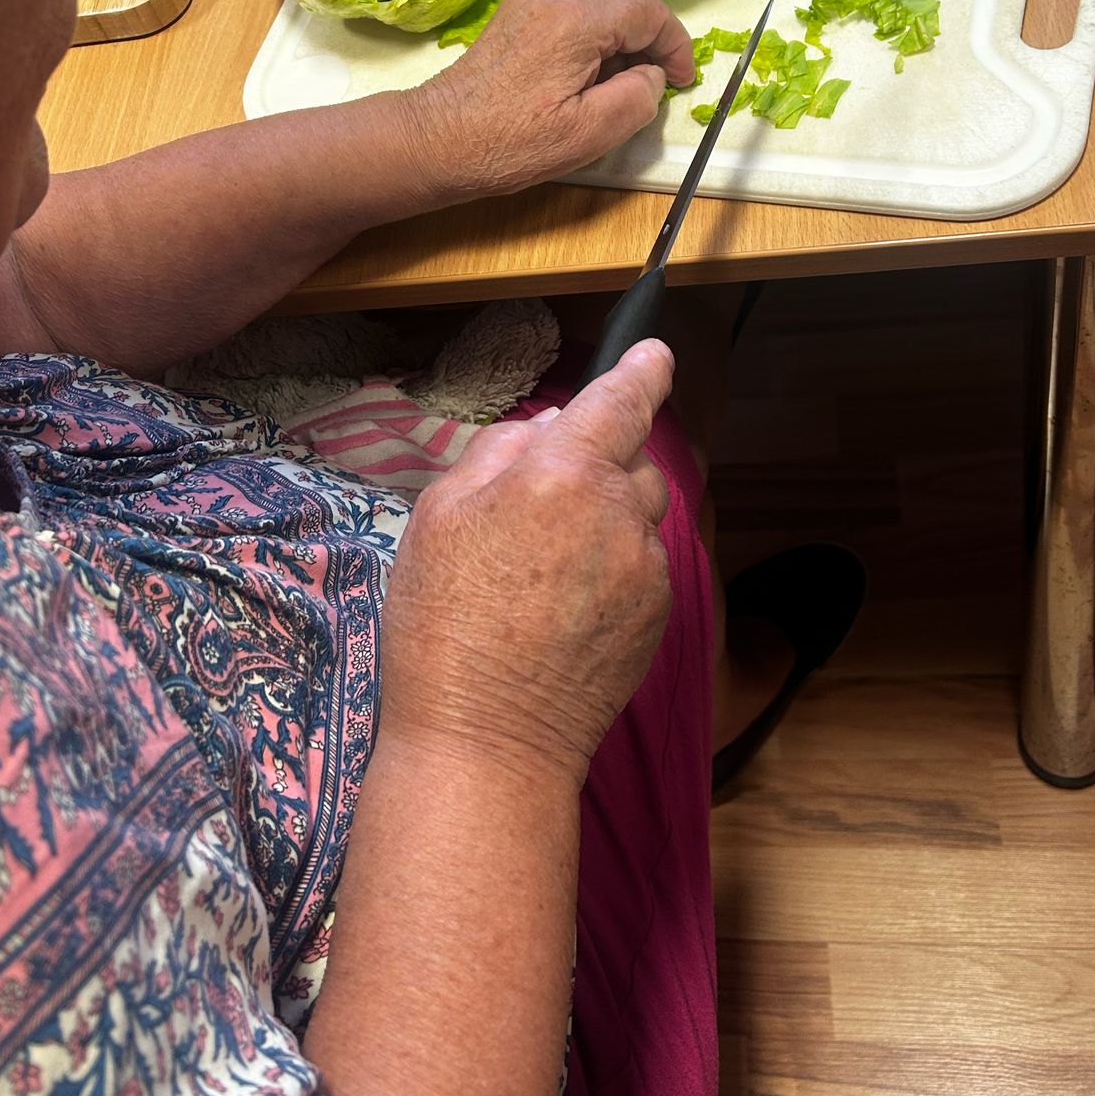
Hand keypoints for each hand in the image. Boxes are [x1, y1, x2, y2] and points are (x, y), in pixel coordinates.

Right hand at [381, 340, 675, 781]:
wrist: (488, 743)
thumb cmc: (442, 627)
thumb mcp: (436, 517)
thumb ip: (495, 454)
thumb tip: (543, 430)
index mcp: (562, 474)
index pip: (620, 401)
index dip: (641, 370)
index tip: (655, 352)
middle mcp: (619, 513)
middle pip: (634, 460)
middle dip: (600, 465)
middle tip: (538, 507)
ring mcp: (646, 570)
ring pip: (641, 516)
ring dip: (609, 518)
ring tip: (547, 567)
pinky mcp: (658, 619)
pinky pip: (643, 567)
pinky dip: (615, 568)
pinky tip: (565, 608)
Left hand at [406, 0, 695, 201]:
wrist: (437, 141)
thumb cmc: (510, 143)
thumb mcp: (589, 133)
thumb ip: (637, 98)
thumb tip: (650, 75)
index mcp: (576, 20)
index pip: (648, 10)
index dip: (675, 43)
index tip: (682, 80)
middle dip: (653, 23)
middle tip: (657, 70)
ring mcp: (530, 1)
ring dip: (624, 24)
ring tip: (622, 76)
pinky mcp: (516, 16)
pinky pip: (573, 4)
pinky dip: (596, 27)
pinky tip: (589, 71)